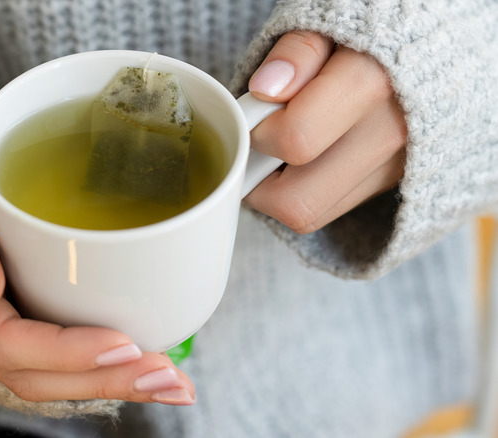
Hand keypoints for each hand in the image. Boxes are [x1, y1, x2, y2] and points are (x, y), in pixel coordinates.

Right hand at [0, 211, 195, 404]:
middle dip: (108, 380)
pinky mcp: (36, 339)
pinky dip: (114, 375)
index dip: (67, 352)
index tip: (123, 344)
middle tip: (169, 375)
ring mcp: (11, 344)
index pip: (10, 345)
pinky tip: (155, 375)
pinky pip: (71, 369)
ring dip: (120, 385)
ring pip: (61, 381)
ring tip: (176, 386)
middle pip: (43, 377)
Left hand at [243, 31, 406, 232]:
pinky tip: (307, 156)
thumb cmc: (367, 32)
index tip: (255, 114)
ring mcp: (395, 166)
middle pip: (298, 202)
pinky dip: (305, 190)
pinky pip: (330, 209)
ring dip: (279, 190)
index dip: (258, 132)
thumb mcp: (328, 23)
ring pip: (311, 214)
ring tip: (281, 149)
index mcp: (373, 82)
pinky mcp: (391, 182)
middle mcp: (389, 134)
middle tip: (256, 148)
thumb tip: (266, 88)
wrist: (429, 45)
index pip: (296, 139)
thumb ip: (297, 51)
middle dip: (259, 182)